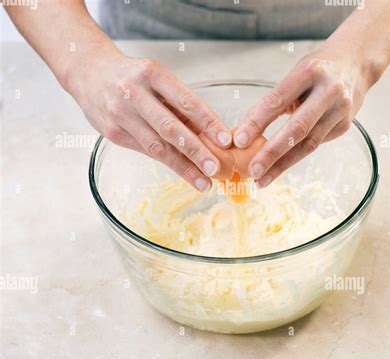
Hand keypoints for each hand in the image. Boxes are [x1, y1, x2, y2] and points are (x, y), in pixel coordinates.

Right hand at [65, 51, 231, 191]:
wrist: (89, 72)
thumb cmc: (132, 76)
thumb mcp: (157, 79)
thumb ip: (180, 104)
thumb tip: (210, 133)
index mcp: (152, 73)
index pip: (186, 101)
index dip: (208, 122)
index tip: (226, 140)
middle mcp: (134, 93)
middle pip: (170, 128)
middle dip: (196, 151)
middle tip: (216, 169)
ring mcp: (120, 114)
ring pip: (157, 146)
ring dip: (183, 166)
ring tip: (203, 181)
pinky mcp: (112, 133)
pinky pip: (145, 151)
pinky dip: (167, 162)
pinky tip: (183, 172)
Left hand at [234, 47, 372, 187]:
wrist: (356, 62)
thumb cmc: (318, 69)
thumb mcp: (294, 74)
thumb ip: (273, 100)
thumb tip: (246, 129)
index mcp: (310, 71)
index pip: (277, 101)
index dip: (257, 123)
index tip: (239, 141)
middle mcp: (329, 91)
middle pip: (297, 128)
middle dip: (272, 152)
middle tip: (253, 170)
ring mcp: (340, 110)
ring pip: (308, 143)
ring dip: (283, 164)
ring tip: (262, 178)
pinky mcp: (344, 126)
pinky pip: (315, 144)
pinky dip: (295, 157)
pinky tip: (279, 167)